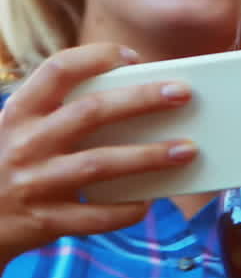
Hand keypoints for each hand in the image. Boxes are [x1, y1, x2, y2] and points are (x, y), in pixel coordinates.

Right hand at [0, 42, 196, 263]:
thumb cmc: (12, 164)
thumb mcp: (22, 130)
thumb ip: (63, 113)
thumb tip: (137, 98)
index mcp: (20, 112)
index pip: (59, 69)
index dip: (98, 58)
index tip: (133, 57)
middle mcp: (26, 143)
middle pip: (92, 112)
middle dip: (142, 99)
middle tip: (182, 93)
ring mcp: (36, 183)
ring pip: (100, 164)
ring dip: (148, 156)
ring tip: (186, 150)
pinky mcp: (45, 220)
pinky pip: (95, 215)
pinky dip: (125, 209)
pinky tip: (149, 201)